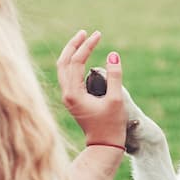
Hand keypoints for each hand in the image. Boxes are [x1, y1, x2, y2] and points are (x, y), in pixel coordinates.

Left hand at [56, 30, 125, 146]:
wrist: (104, 146)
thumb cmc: (111, 125)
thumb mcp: (116, 99)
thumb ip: (115, 76)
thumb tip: (113, 54)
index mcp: (74, 93)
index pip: (76, 62)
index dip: (87, 46)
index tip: (98, 35)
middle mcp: (67, 94)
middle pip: (63, 62)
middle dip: (73, 45)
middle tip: (85, 32)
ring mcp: (68, 97)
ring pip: (63, 69)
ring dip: (71, 53)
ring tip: (83, 40)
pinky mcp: (73, 100)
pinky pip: (68, 76)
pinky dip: (73, 63)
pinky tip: (83, 58)